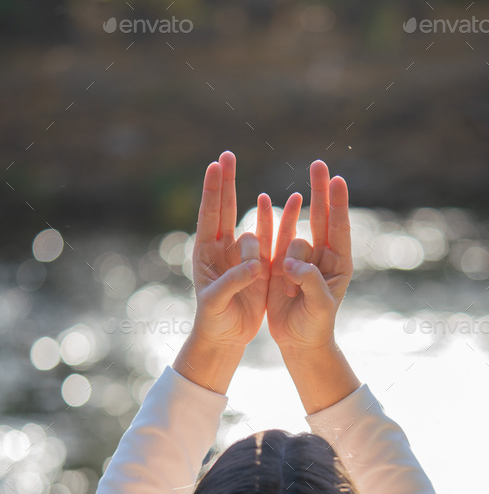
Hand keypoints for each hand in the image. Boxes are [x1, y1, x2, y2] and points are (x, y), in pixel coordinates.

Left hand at [190, 150, 271, 348]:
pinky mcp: (257, 267)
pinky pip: (267, 240)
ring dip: (255, 202)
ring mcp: (240, 256)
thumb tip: (256, 264)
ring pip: (250, 221)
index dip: (214, 191)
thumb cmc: (214, 321)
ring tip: (263, 186)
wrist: (225, 337)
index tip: (215, 166)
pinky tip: (277, 204)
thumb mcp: (218, 301)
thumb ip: (234, 280)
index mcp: (206, 253)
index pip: (210, 215)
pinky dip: (272, 222)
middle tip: (226, 156)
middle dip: (226, 182)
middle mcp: (222, 249)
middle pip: (225, 209)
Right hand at [263, 160, 353, 352]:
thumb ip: (310, 281)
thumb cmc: (315, 327)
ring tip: (295, 245)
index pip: (339, 228)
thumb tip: (292, 263)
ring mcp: (302, 259)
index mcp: (338, 264)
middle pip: (322, 218)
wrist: (300, 342)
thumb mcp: (319, 306)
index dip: (338, 204)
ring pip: (296, 232)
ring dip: (296, 229)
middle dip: (320, 191)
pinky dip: (273, 223)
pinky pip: (277, 239)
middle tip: (319, 165)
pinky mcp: (282, 265)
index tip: (337, 180)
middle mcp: (322, 257)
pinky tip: (266, 202)